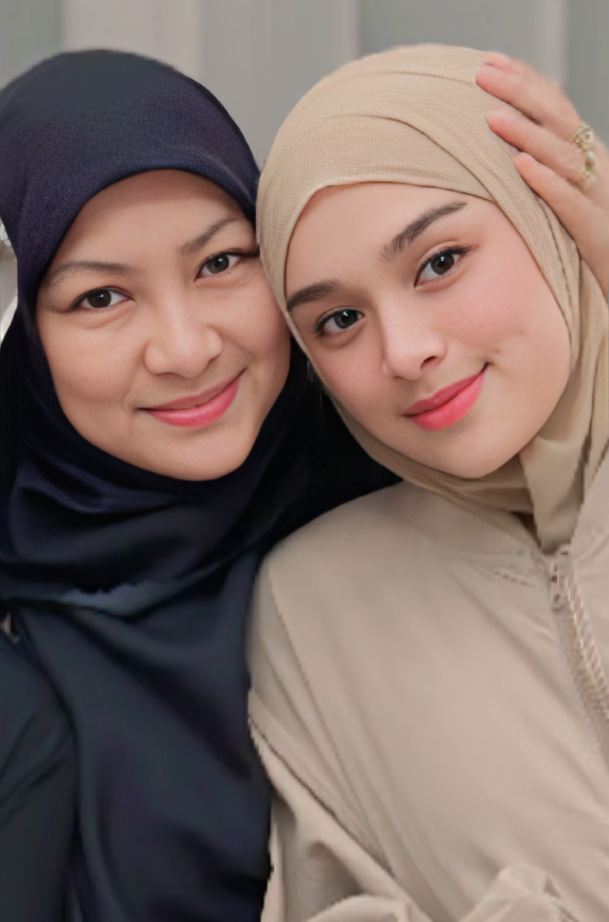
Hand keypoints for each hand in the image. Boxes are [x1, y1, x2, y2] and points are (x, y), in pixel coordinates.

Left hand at [476, 52, 608, 294]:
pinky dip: (548, 182)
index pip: (555, 106)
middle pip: (559, 119)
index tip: (487, 63)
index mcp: (586, 155)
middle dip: (521, 93)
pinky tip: (521, 168)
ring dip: (529, 134)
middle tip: (481, 76)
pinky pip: (572, 203)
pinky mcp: (596, 232)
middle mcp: (595, 168)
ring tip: (493, 119)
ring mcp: (598, 198)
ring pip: (565, 156)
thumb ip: (543, 169)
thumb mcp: (563, 198)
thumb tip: (505, 145)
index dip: (524, 81)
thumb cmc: (585, 242)